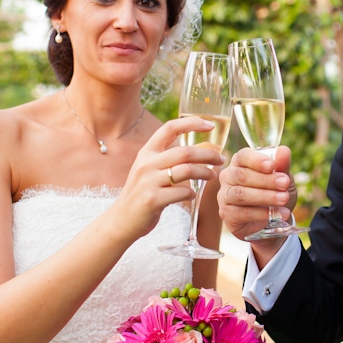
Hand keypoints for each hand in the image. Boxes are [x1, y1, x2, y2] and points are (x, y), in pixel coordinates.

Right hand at [113, 116, 224, 240]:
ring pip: (186, 171)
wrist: (122, 219)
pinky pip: (182, 192)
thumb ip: (167, 158)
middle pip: (185, 152)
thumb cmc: (142, 192)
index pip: (169, 128)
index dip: (191, 123)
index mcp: (147, 152)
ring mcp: (148, 182)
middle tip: (221, 159)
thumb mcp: (148, 169)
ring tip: (212, 176)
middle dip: (208, 155)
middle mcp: (146, 164)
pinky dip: (192, 193)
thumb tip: (201, 150)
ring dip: (205, 173)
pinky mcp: (153, 200)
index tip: (210, 125)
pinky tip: (192, 194)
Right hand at [219, 145, 297, 255]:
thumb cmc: (274, 192)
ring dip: (264, 197)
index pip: (243, 156)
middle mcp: (228, 176)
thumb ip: (282, 165)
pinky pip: (242, 213)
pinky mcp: (226, 213)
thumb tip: (284, 150)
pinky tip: (277, 215)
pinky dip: (262, 214)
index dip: (256, 160)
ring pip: (241, 194)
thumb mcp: (283, 178)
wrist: (273, 220)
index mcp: (240, 162)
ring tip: (284, 199)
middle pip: (242, 176)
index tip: (272, 166)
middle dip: (265, 180)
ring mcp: (224, 195)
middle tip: (285, 184)